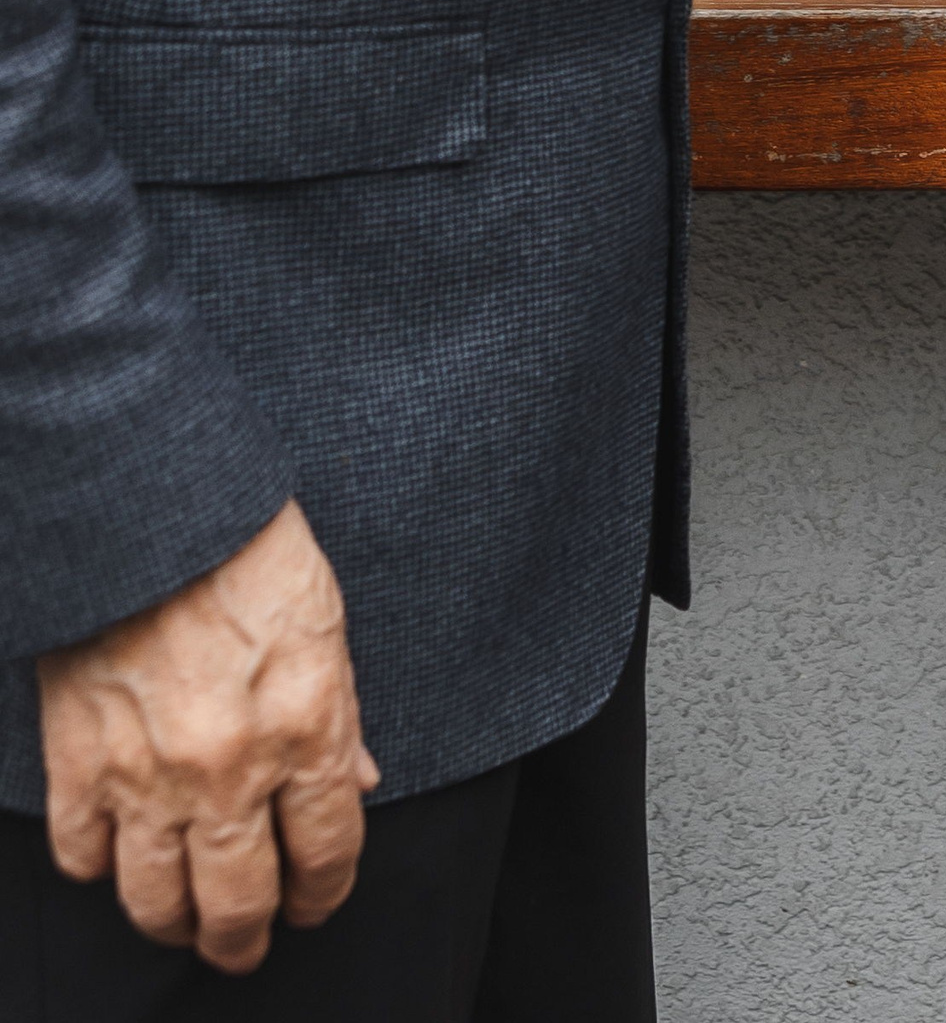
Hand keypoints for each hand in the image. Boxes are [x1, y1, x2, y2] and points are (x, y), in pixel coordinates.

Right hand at [40, 498, 376, 973]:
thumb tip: (355, 784)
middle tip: (248, 945)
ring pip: (157, 901)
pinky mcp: (78, 764)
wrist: (154, 513)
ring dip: (176, 924)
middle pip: (239, 901)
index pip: (326, 853)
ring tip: (188, 924)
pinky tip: (120, 856)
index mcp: (304, 729)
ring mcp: (146, 775)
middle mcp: (228, 770)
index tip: (316, 902)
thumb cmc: (248, 553)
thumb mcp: (326, 625)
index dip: (325, 892)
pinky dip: (101, 868)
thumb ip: (341, 717)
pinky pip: (83, 856)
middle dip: (248, 938)